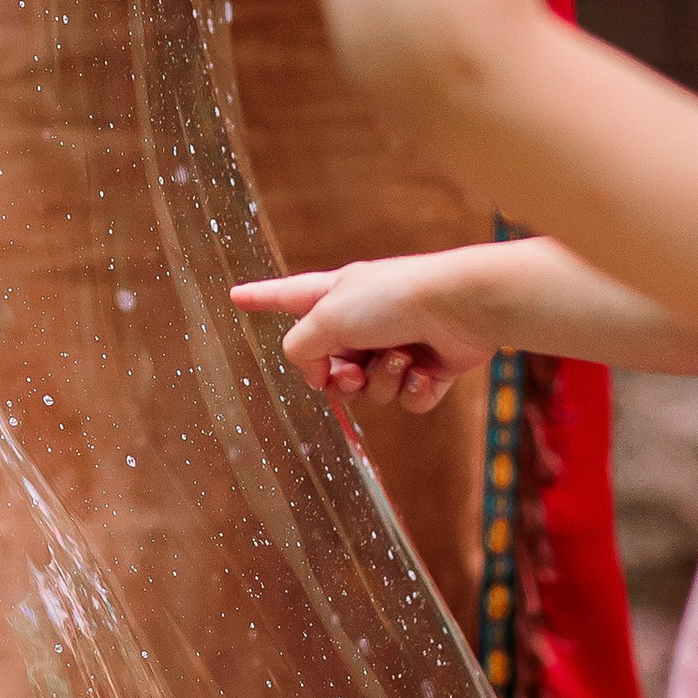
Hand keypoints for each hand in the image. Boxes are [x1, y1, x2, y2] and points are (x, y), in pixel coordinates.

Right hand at [232, 261, 497, 411]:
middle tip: (353, 369)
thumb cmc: (393, 299)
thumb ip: (300, 346)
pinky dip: (414, 390)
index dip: (260, 298)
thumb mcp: (326, 317)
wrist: (461, 306)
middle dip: (339, 378)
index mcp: (333, 296)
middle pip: (328, 368)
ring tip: (402, 356)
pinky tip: (428, 371)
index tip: (236, 297)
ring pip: (369, 390)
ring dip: (382, 380)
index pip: (285, 298)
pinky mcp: (428, 369)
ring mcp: (395, 345)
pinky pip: (406, 401)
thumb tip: (316, 371)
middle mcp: (362, 321)